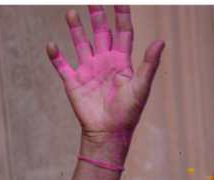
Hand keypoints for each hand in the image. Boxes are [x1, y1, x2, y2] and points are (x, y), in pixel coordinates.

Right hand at [47, 5, 163, 150]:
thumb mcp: (141, 86)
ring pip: (81, 43)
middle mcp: (104, 62)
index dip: (121, 16)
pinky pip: (62, 65)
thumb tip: (161, 41)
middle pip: (101, 33)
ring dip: (76, 29)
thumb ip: (149, 63)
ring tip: (72, 12)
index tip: (119, 0)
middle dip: (97, 15)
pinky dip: (56, 56)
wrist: (110, 132)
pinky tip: (51, 45)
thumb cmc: (129, 111)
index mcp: (122, 61)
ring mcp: (88, 70)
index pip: (123, 33)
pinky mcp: (74, 82)